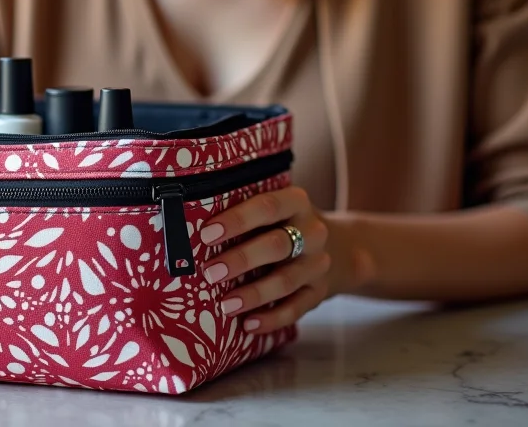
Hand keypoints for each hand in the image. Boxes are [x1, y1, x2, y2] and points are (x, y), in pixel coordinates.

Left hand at [197, 186, 365, 332]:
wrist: (341, 246)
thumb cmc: (286, 224)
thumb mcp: (276, 210)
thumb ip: (245, 214)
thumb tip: (187, 226)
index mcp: (296, 202)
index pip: (267, 207)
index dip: (237, 220)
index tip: (206, 234)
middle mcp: (313, 232)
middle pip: (276, 245)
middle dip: (241, 260)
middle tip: (210, 273)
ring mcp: (319, 264)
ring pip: (286, 281)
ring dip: (253, 294)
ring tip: (225, 305)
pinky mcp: (320, 292)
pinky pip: (297, 309)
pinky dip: (272, 319)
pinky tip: (249, 325)